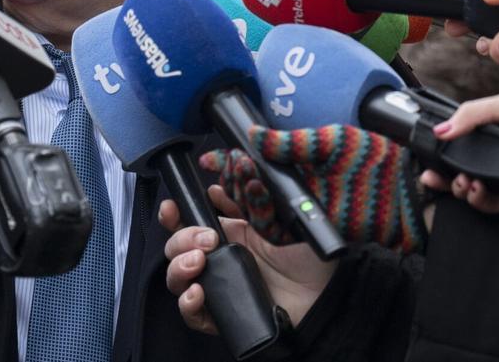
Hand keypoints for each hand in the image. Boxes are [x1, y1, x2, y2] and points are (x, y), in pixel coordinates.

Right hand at [160, 187, 335, 331]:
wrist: (326, 297)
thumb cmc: (311, 257)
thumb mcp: (281, 217)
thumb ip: (253, 197)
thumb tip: (219, 184)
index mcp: (230, 234)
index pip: (189, 221)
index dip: (174, 214)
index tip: (172, 207)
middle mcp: (219, 259)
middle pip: (176, 247)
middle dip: (181, 238)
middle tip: (207, 239)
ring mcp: (219, 287)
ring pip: (176, 277)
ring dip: (178, 266)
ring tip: (199, 263)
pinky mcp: (223, 315)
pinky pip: (191, 313)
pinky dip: (187, 303)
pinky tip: (198, 292)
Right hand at [201, 126, 425, 252]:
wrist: (409, 191)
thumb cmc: (376, 160)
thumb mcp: (330, 141)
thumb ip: (291, 142)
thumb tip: (254, 135)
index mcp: (296, 168)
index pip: (254, 165)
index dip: (228, 161)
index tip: (208, 154)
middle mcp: (294, 191)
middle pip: (248, 188)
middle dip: (230, 176)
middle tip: (226, 162)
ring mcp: (299, 212)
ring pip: (254, 210)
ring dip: (240, 192)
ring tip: (237, 173)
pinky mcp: (307, 232)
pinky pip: (272, 230)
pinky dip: (258, 215)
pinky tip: (253, 195)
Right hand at [418, 90, 498, 213]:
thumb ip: (473, 114)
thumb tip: (441, 130)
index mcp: (495, 134)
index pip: (460, 146)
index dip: (441, 153)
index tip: (428, 156)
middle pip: (460, 172)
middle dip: (443, 177)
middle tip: (433, 177)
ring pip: (472, 191)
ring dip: (461, 189)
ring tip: (464, 182)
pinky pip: (492, 205)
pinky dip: (480, 200)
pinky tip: (477, 190)